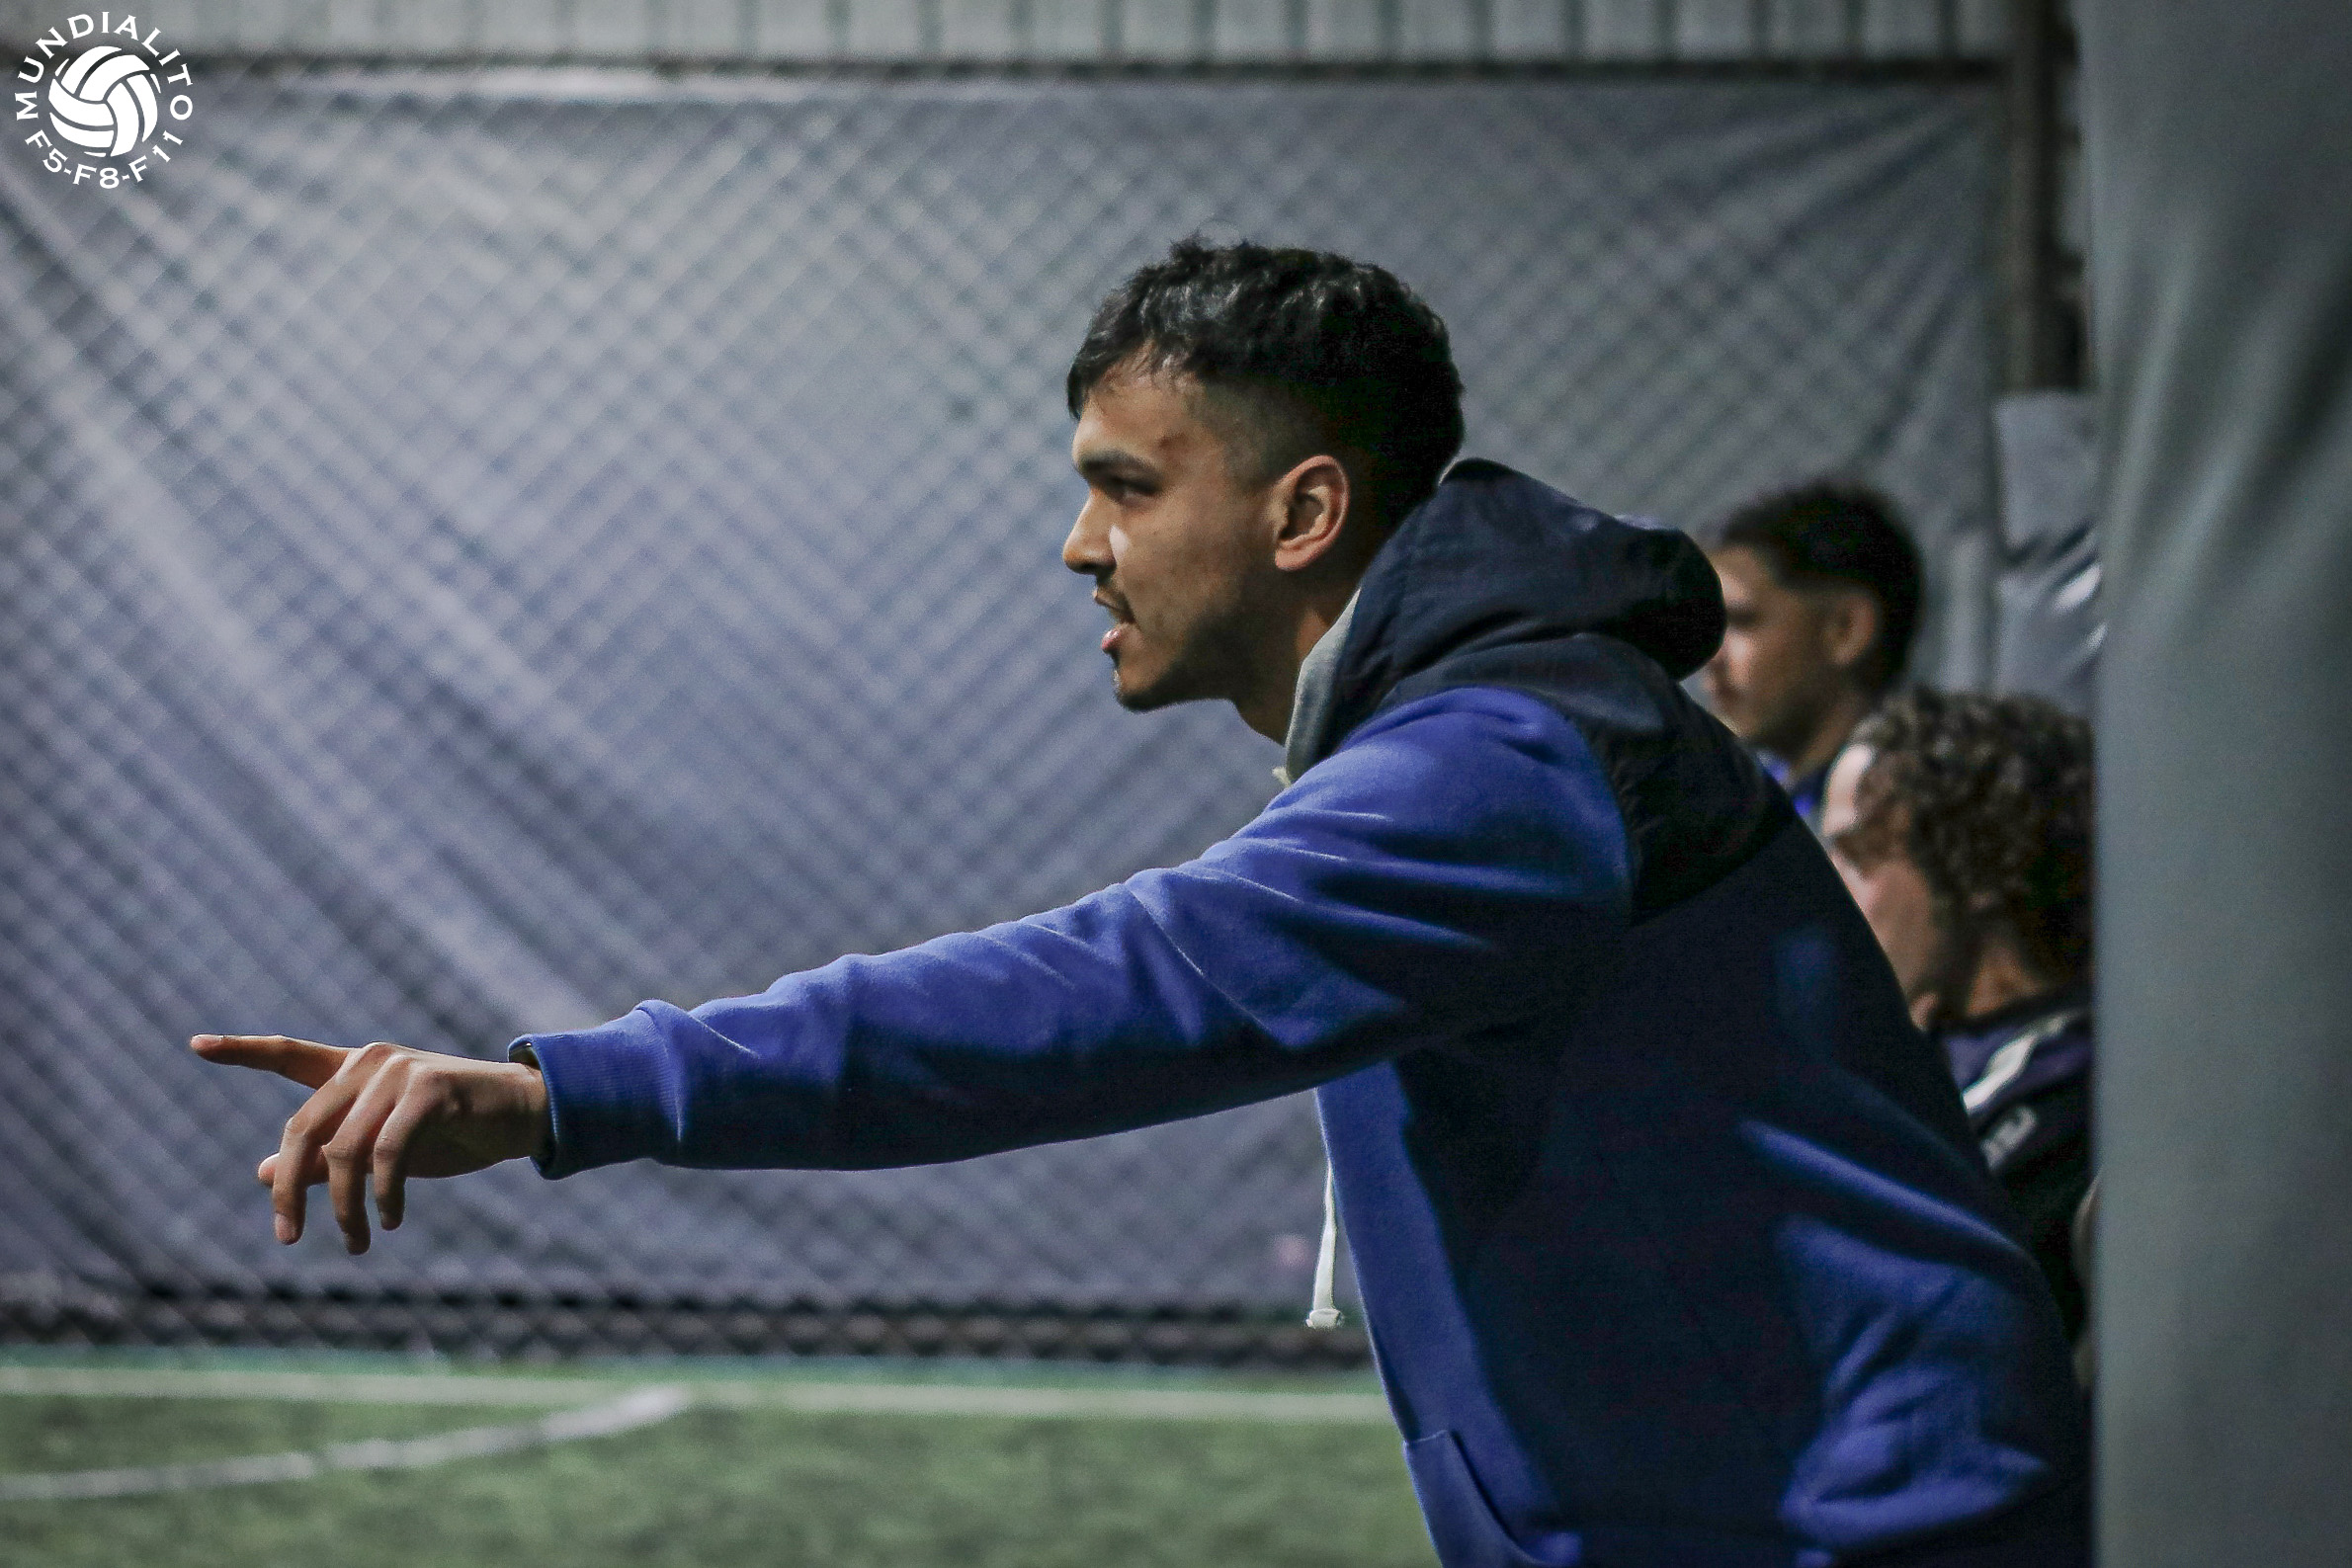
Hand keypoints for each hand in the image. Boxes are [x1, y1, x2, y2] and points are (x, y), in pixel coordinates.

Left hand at [190, 1034, 551, 1254]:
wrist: (524, 1115)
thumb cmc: (453, 1131)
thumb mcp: (381, 1147)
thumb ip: (324, 1158)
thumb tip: (260, 1174)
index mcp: (353, 1068)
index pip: (288, 1055)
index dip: (241, 1052)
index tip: (194, 1046)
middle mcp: (369, 1062)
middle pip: (302, 1129)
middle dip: (290, 1191)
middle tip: (288, 1238)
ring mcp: (399, 1072)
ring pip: (345, 1151)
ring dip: (346, 1208)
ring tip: (357, 1243)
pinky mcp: (430, 1090)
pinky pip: (388, 1153)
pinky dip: (383, 1194)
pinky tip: (389, 1220)